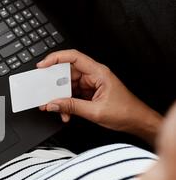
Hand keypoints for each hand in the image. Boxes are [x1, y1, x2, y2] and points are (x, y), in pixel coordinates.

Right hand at [37, 49, 162, 144]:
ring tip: (55, 107)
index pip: (74, 57)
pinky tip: (65, 112)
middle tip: (44, 92)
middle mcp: (94, 75)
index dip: (56, 58)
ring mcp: (91, 84)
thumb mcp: (95, 111)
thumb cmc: (126, 112)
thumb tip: (54, 104)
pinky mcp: (89, 92)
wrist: (137, 121)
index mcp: (98, 72)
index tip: (43, 65)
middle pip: (67, 73)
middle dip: (54, 84)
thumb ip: (71, 107)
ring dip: (60, 98)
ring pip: (68, 86)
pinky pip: (72, 94)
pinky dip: (66, 104)